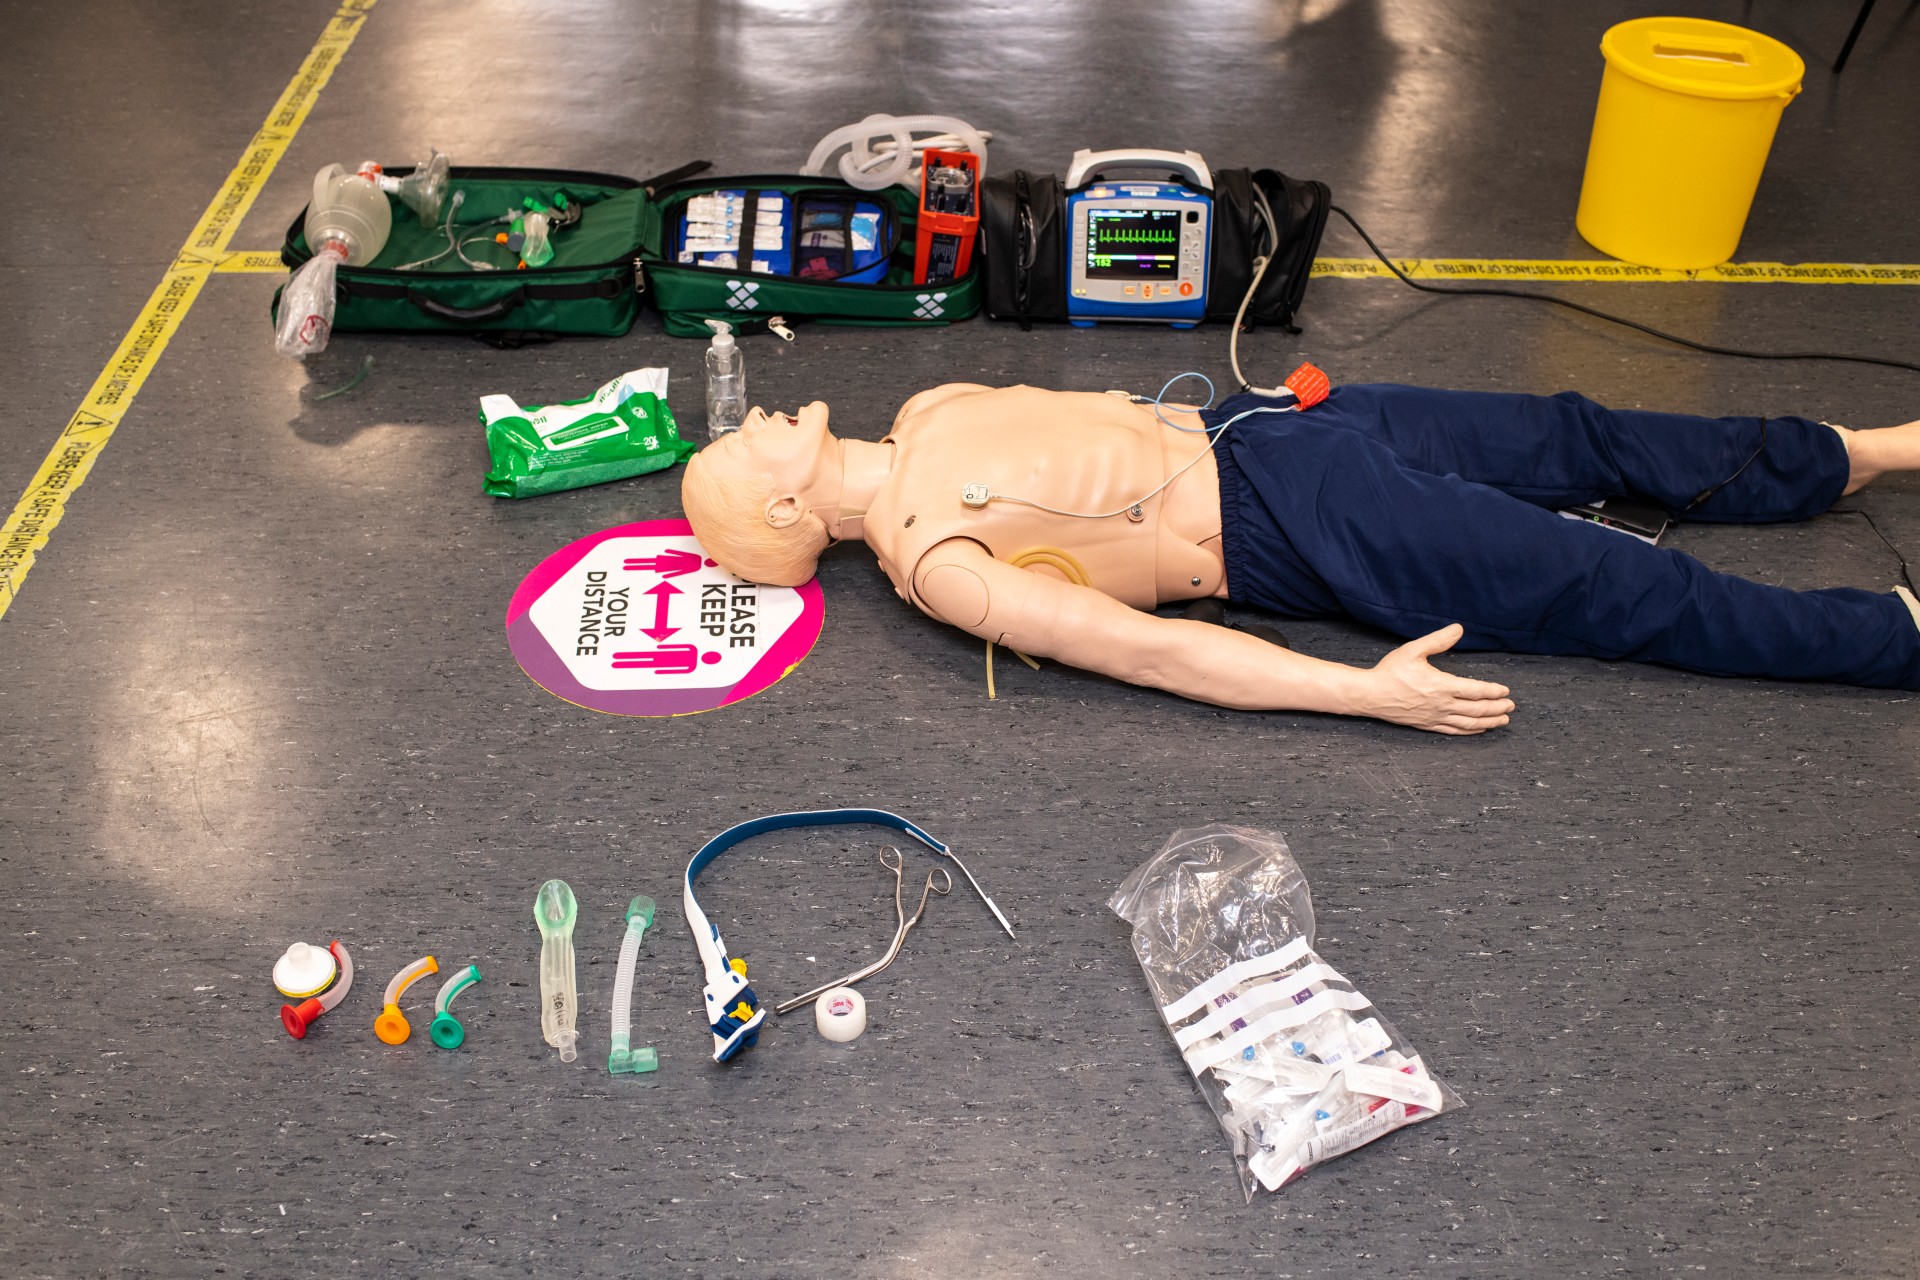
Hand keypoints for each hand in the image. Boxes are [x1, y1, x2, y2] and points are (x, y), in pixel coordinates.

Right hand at [1366, 624, 1513, 734]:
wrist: (1370, 694)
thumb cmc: (1390, 671)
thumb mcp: (1413, 650)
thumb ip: (1438, 640)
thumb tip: (1459, 629)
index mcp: (1441, 686)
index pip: (1475, 691)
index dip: (1493, 691)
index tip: (1505, 690)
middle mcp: (1441, 704)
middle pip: (1477, 709)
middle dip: (1497, 708)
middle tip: (1511, 706)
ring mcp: (1435, 717)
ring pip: (1469, 723)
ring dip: (1489, 722)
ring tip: (1503, 720)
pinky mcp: (1427, 724)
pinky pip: (1454, 731)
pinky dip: (1470, 731)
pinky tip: (1480, 729)